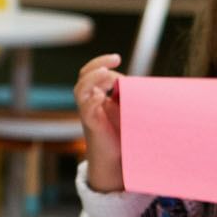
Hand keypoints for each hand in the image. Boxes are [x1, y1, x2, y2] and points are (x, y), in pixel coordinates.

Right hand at [74, 53, 125, 191]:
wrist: (116, 158)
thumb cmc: (122, 133)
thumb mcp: (127, 108)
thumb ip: (128, 94)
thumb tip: (136, 80)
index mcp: (97, 95)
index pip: (93, 72)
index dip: (102, 63)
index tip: (117, 58)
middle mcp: (89, 101)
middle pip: (84, 75)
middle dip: (98, 64)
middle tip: (115, 59)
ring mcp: (87, 111)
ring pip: (80, 89)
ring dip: (92, 79)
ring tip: (106, 74)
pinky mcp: (90, 123)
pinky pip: (86, 108)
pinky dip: (92, 100)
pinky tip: (102, 96)